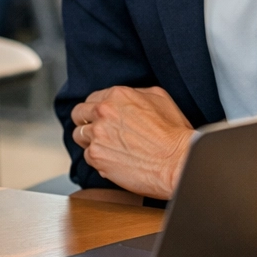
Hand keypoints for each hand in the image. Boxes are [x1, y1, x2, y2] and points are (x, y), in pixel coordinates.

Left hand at [70, 85, 192, 199]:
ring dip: (90, 141)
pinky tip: (114, 161)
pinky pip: (87, 156)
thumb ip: (136, 93)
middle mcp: (103, 111)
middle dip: (86, 122)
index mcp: (117, 95)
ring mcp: (97, 134)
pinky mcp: (96, 156)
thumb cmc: (174, 134)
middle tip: (98, 132)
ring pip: (79, 135)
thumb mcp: (160, 98)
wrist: (177, 163)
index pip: (92, 99)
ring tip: (107, 148)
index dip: (96, 110)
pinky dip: (98, 159)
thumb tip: (125, 99)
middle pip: (79, 114)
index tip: (101, 119)